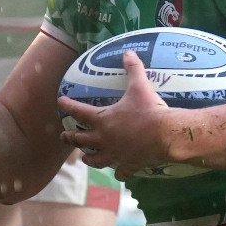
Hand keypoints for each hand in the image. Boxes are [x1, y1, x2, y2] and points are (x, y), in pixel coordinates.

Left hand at [58, 52, 176, 177]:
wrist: (165, 135)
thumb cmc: (149, 110)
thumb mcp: (140, 86)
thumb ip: (133, 69)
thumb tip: (128, 52)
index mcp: (102, 119)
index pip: (79, 111)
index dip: (68, 105)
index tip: (60, 101)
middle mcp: (104, 139)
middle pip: (81, 140)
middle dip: (70, 137)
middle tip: (64, 136)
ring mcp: (115, 155)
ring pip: (95, 160)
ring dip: (88, 158)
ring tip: (85, 158)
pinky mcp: (128, 165)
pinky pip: (120, 172)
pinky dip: (119, 173)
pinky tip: (120, 173)